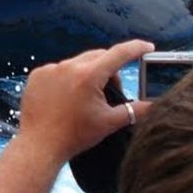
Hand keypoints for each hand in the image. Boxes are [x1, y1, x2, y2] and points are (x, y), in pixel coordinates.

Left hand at [17, 39, 154, 161]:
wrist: (39, 145)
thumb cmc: (75, 135)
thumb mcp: (109, 123)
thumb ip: (134, 111)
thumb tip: (155, 105)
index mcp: (89, 76)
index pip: (119, 54)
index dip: (136, 48)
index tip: (147, 47)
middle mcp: (69, 66)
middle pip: (99, 57)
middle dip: (110, 69)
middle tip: (111, 91)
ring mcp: (50, 69)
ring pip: (78, 63)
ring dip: (87, 74)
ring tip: (85, 99)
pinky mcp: (37, 75)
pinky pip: (58, 70)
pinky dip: (67, 78)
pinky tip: (65, 98)